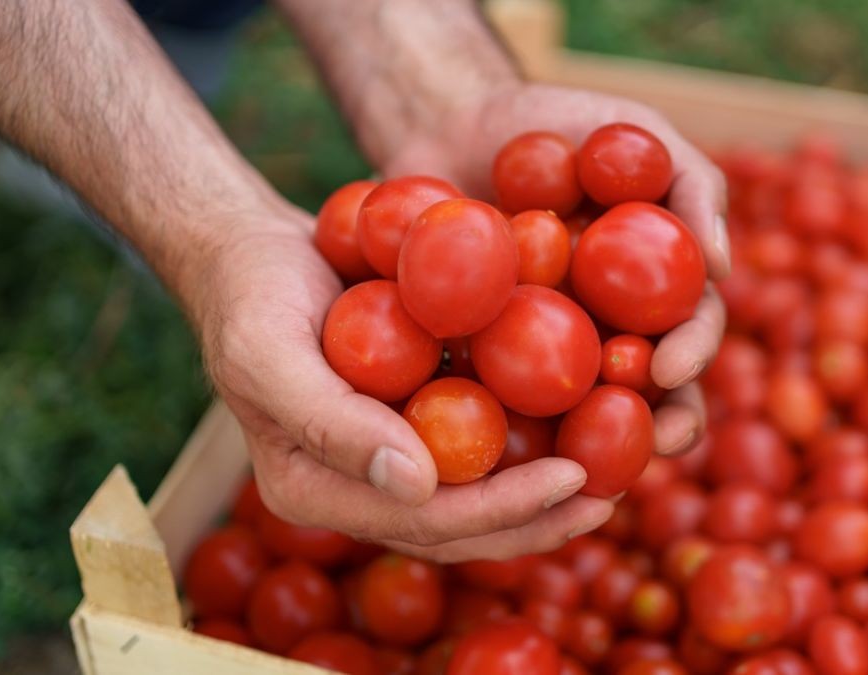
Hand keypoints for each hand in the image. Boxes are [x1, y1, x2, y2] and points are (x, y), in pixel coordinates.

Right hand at [198, 203, 612, 561]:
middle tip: (610, 495)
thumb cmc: (251, 296)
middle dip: (538, 518)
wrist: (254, 251)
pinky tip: (588, 418)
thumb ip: (332, 423)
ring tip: (616, 475)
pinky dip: (532, 436)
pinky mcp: (417, 418)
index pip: (422, 521)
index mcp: (318, 491)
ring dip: (545, 492)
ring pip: (478, 493)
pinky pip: (480, 440)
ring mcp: (392, 454)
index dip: (500, 510)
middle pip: (461, 525)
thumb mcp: (270, 352)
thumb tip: (419, 485)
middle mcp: (362, 486)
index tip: (571, 478)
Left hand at [382, 82, 729, 455]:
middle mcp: (609, 331)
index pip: (689, 332)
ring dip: (586, 448)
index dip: (691, 356)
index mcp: (654, 291)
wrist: (454, 122)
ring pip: (576, 417)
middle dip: (658, 425)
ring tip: (579, 470)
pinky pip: (491, 401)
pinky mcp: (481, 360)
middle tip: (650, 442)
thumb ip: (691, 183)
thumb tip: (722, 263)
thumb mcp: (633, 129)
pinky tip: (487, 450)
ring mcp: (545, 352)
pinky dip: (497, 427)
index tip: (671, 368)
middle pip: (646, 394)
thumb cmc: (558, 121)